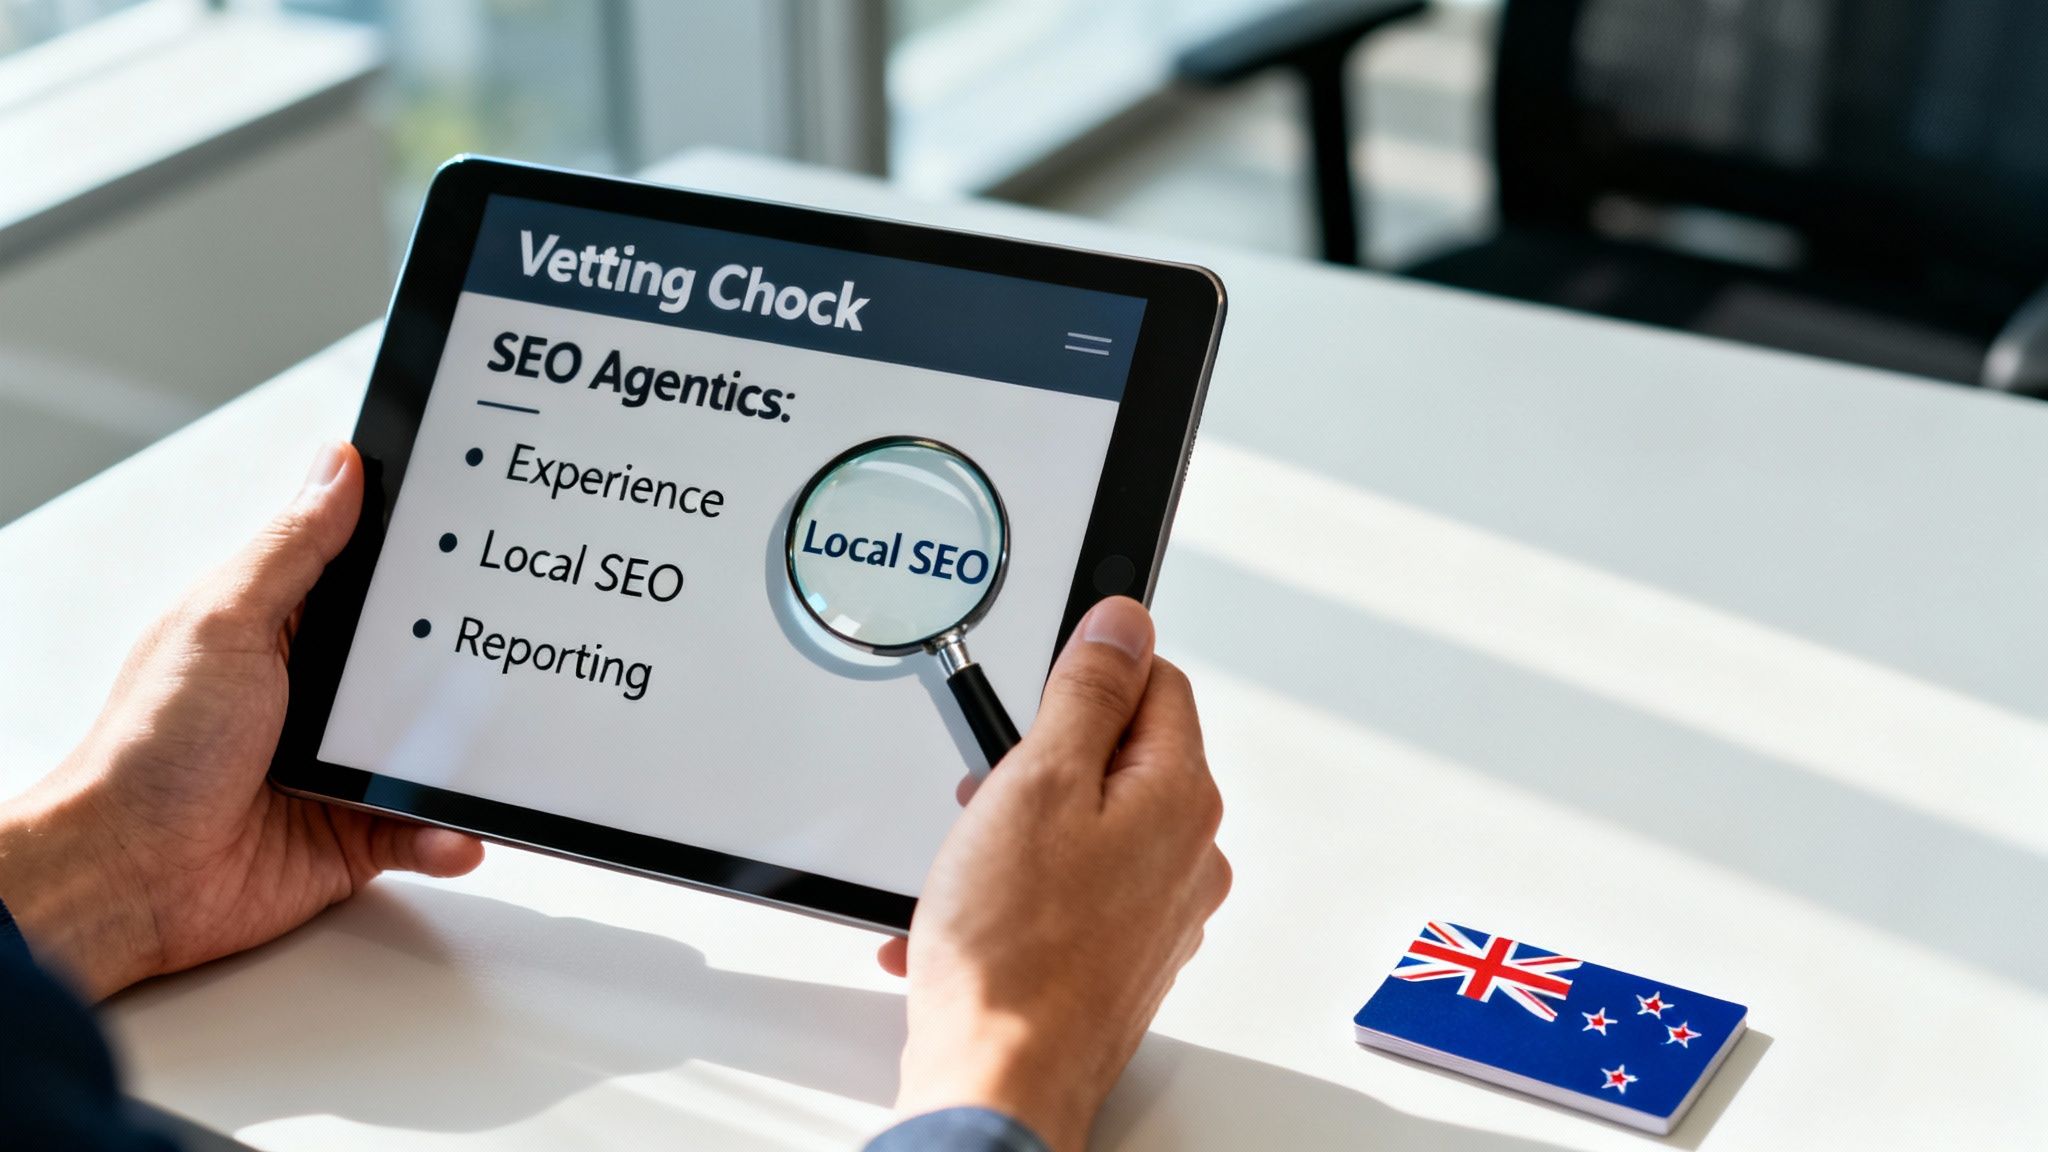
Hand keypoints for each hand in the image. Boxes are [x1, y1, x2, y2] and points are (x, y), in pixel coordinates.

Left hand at [0, 443, 483, 999]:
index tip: (479, 543)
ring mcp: (339, 767)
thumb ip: (292, 551)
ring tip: (494, 757)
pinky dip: (445, 835)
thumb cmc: (152, 751)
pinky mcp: (354, 834)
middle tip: (510, 655)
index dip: (422, 564)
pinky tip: (455, 830)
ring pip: (431, 753)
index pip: (369, 583)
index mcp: (285, 633)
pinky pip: (421, 829)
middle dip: (461, 668)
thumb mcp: (226, 625)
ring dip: (463, 761)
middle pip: (417, 669)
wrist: (129, 878)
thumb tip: (337, 466)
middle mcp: (318, 697)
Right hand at [880, 597, 1230, 1150]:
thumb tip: (1125, 620)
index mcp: (1180, 798)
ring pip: (1086, 826)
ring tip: (969, 866)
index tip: (1036, 694)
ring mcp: (1158, 913)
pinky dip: (1015, 892)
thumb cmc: (1015, 951)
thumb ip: (1087, 691)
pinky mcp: (1121, 957)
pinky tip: (966, 916)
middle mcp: (1187, 855)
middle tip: (986, 797)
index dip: (1086, 677)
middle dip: (1040, 764)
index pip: (1157, 682)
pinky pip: (1069, 892)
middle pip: (1117, 757)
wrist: (1000, 1080)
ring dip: (1019, 831)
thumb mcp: (1037, 782)